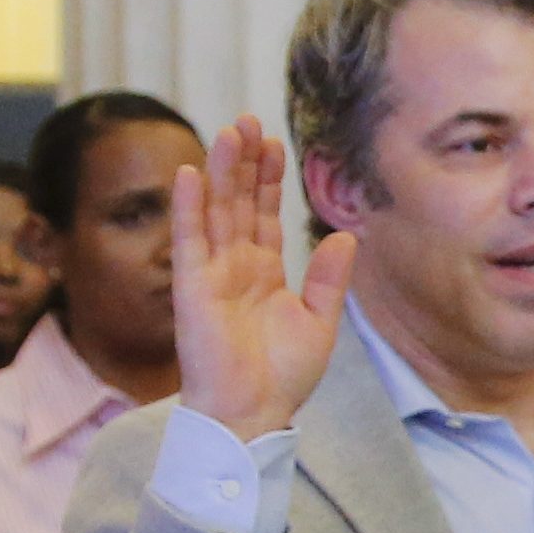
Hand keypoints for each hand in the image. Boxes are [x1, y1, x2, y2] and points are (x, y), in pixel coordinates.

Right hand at [165, 119, 347, 443]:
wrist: (254, 412)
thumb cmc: (282, 377)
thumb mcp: (318, 322)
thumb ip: (329, 279)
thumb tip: (345, 236)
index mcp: (264, 273)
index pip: (264, 214)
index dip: (268, 179)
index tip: (274, 143)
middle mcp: (235, 266)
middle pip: (238, 202)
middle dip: (243, 163)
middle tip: (248, 120)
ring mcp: (211, 274)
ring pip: (215, 211)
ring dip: (219, 171)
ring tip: (227, 132)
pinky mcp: (191, 287)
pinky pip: (189, 239)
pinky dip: (189, 206)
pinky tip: (192, 172)